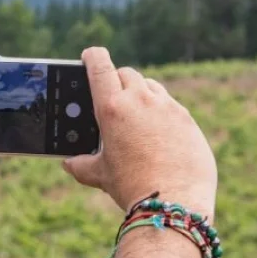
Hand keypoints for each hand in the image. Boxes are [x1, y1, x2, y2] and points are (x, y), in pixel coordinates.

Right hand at [63, 47, 216, 220]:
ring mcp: (168, 107)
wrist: (175, 201)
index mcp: (112, 108)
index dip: (92, 57)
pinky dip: (161, 113)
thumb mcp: (101, 175)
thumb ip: (81, 165)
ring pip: (151, 87)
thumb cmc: (132, 187)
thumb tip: (69, 163)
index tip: (89, 56)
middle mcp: (141, 100)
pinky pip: (170, 106)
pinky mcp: (187, 119)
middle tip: (112, 96)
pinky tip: (158, 134)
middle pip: (126, 74)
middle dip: (117, 80)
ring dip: (141, 94)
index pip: (99, 66)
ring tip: (135, 116)